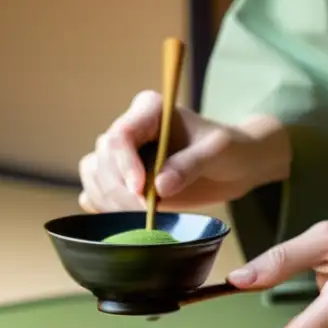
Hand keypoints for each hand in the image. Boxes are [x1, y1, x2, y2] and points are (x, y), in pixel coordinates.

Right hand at [78, 90, 289, 211]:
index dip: (124, 164)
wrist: (233, 166)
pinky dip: (105, 207)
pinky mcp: (120, 179)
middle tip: (148, 210)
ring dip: (111, 200)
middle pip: (103, 158)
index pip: (120, 135)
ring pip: (94, 175)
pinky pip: (95, 191)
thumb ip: (189, 165)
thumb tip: (159, 187)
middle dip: (121, 189)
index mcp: (148, 110)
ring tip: (143, 215)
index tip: (141, 190)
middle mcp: (129, 129)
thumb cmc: (228, 149)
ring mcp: (121, 155)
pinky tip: (128, 216)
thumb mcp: (216, 152)